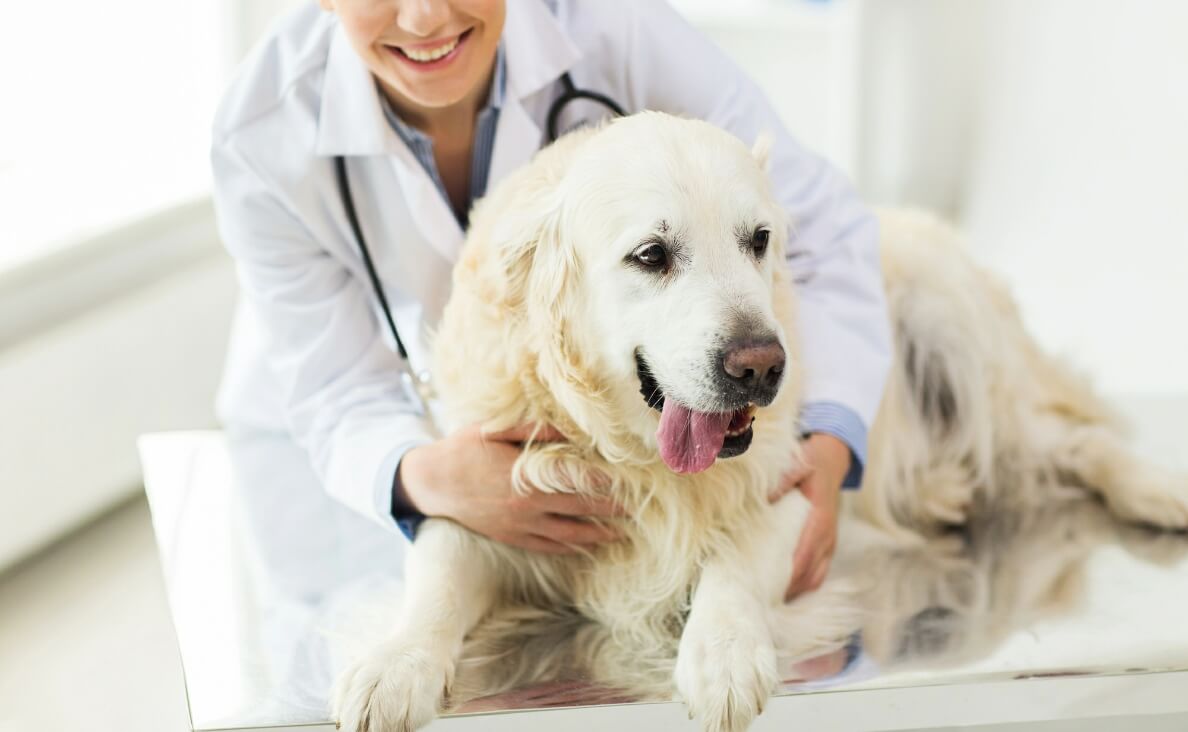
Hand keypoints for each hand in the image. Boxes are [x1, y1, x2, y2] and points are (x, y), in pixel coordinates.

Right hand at [399, 423, 623, 553]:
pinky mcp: (512, 537)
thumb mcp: (496, 431)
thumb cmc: (464, 450)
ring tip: (621, 534)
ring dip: (596, 534)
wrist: (432, 482)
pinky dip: (570, 547)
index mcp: (526, 475)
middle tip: (636, 509)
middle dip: (610, 509)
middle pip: (579, 508)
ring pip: (567, 534)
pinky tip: (587, 546)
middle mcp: (526, 504)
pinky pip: (547, 546)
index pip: (574, 479)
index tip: (625, 480)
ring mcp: (520, 524)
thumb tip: (568, 430)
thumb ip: (534, 431)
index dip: (602, 481)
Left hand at [768, 433, 848, 599]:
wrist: (832, 461)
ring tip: (768, 606)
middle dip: (786, 592)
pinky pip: (818, 574)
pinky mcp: (827, 546)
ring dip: (794, 593)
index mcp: (819, 520)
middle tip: (759, 605)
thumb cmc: (810, 463)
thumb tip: (765, 499)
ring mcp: (829, 543)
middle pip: (808, 575)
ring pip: (814, 579)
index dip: (787, 578)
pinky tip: (783, 595)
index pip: (803, 557)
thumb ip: (783, 479)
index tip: (766, 591)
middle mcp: (827, 537)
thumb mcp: (798, 463)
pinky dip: (802, 587)